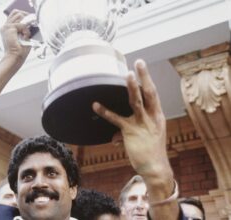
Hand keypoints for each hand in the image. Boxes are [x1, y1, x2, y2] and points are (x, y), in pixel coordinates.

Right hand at [0, 10, 30, 64]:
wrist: (14, 58)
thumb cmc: (19, 51)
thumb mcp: (23, 37)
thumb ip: (24, 28)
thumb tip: (31, 21)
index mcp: (6, 29)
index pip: (14, 15)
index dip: (23, 15)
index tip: (30, 21)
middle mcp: (5, 27)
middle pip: (16, 12)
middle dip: (26, 17)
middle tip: (31, 24)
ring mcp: (6, 27)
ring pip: (19, 16)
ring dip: (26, 25)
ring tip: (26, 35)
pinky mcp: (9, 28)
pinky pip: (22, 24)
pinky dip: (26, 31)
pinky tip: (25, 37)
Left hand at [92, 59, 171, 177]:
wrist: (155, 168)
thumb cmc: (150, 152)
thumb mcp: (144, 138)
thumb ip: (128, 132)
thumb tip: (113, 137)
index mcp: (158, 116)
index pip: (153, 94)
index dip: (148, 79)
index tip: (141, 66)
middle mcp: (153, 117)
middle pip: (150, 93)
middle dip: (145, 77)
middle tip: (139, 62)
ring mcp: (143, 124)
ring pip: (138, 102)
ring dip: (132, 88)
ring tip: (127, 75)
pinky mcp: (131, 132)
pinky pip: (117, 120)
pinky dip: (105, 112)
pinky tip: (95, 105)